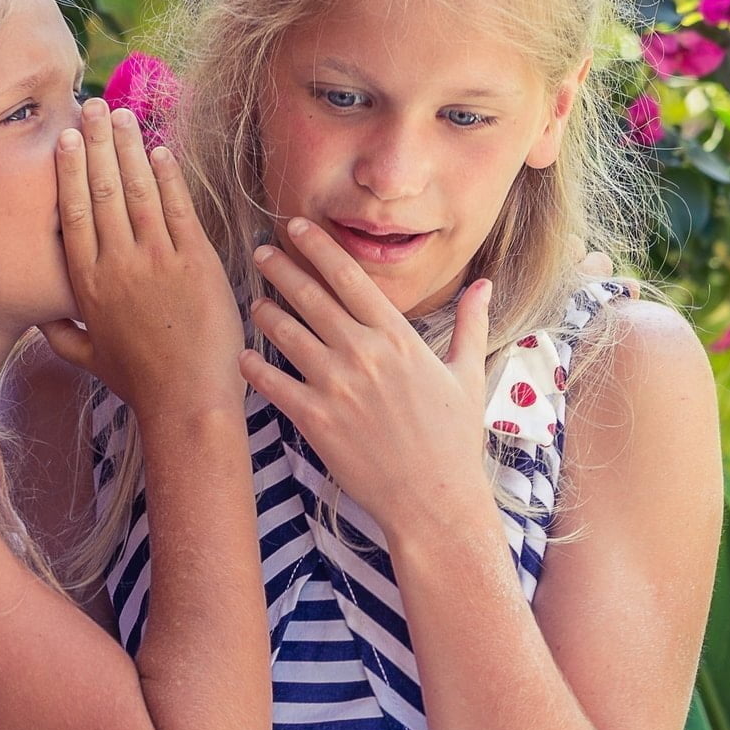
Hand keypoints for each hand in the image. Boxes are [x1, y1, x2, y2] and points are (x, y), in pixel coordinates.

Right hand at [40, 99, 244, 416]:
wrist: (187, 398)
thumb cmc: (139, 380)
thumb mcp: (87, 357)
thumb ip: (59, 332)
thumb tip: (36, 315)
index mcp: (88, 284)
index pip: (73, 213)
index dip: (70, 171)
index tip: (67, 139)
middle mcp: (117, 264)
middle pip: (102, 190)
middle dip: (97, 143)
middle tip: (92, 105)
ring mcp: (157, 259)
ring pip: (137, 190)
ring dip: (129, 147)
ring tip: (123, 114)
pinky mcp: (195, 261)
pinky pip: (178, 207)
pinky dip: (168, 176)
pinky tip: (160, 150)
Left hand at [239, 217, 494, 532]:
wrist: (435, 501)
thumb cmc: (453, 440)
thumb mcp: (468, 375)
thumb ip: (469, 324)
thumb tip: (485, 284)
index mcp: (398, 337)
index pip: (351, 277)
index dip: (319, 247)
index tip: (298, 228)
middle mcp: (364, 353)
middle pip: (311, 296)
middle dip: (282, 268)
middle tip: (262, 250)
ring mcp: (336, 385)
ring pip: (286, 333)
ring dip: (266, 311)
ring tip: (255, 300)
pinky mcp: (315, 419)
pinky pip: (273, 383)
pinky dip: (254, 366)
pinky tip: (243, 356)